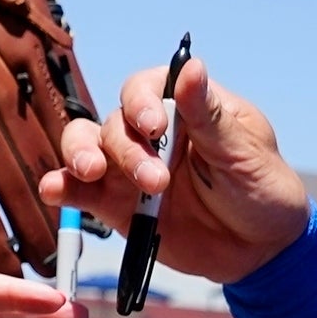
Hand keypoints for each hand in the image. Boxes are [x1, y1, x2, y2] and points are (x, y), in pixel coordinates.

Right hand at [43, 56, 312, 286]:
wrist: (261, 250)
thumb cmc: (262, 188)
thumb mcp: (243, 152)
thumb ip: (208, 116)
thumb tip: (191, 67)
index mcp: (183, 108)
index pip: (145, 90)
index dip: (141, 103)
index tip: (153, 126)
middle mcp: (149, 134)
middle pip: (113, 124)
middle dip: (126, 150)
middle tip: (154, 182)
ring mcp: (129, 170)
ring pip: (86, 148)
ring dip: (82, 157)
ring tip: (91, 174)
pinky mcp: (117, 206)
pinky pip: (81, 192)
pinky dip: (63, 188)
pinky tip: (54, 190)